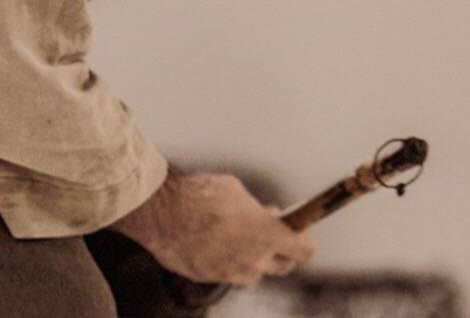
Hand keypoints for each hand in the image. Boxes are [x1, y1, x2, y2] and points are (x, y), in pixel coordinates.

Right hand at [111, 172, 315, 286]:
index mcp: (267, 235)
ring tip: (239, 236)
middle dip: (282, 251)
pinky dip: (229, 261)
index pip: (304, 251)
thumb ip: (256, 209)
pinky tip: (217, 243)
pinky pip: (229, 273)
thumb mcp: (237, 191)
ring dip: (253, 257)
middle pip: (283, 266)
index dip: (305, 241)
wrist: (164, 215)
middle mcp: (254, 260)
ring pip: (254, 271)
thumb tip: (262, 213)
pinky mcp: (210, 279)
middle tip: (271, 234)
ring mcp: (232, 273)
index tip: (300, 232)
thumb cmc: (200, 197)